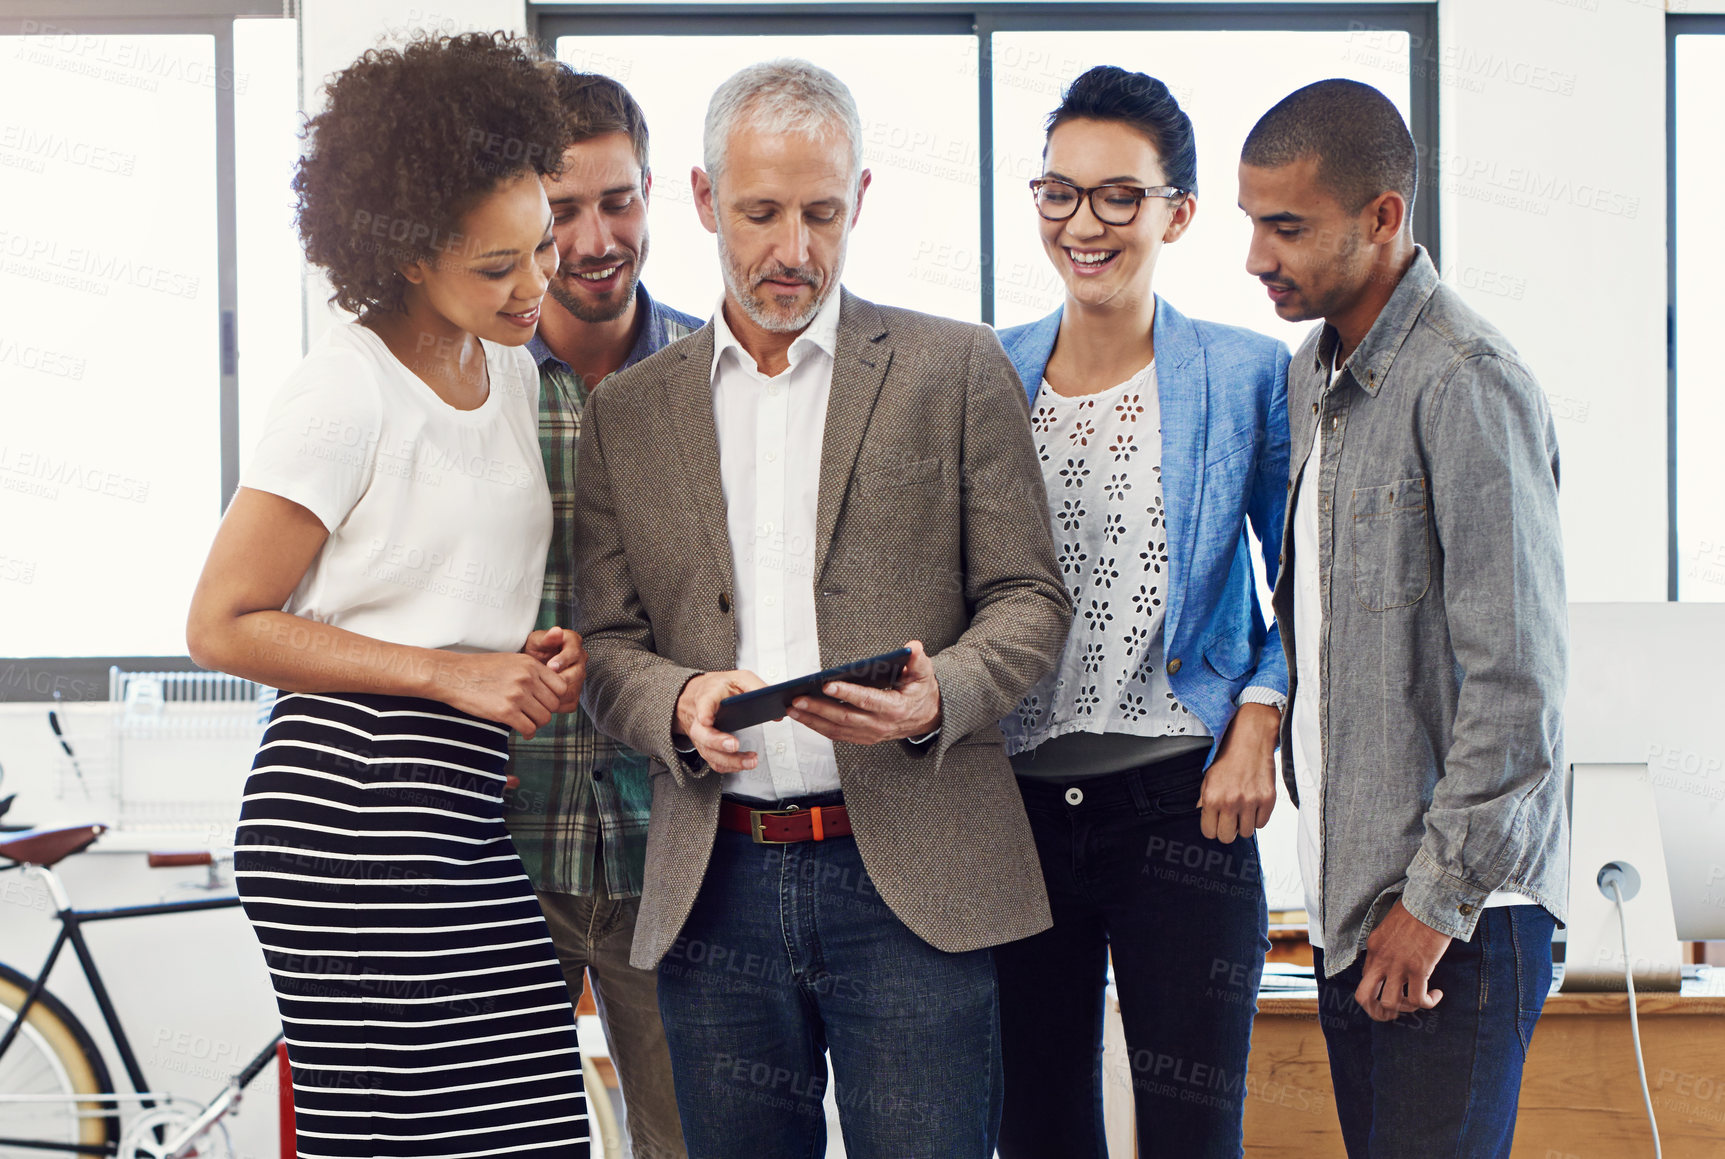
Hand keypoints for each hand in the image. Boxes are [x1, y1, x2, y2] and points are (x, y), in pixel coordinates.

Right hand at [439, 652, 569, 738]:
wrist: (453, 675)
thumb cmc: (480, 669)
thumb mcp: (511, 661)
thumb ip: (531, 672)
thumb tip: (551, 690)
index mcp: (530, 664)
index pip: (561, 686)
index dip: (555, 697)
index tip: (544, 703)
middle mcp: (527, 678)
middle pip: (554, 704)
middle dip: (545, 712)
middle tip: (533, 715)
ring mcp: (517, 695)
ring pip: (544, 718)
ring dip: (537, 723)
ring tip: (527, 722)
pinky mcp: (505, 712)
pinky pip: (529, 728)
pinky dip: (528, 732)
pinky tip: (521, 731)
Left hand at [523, 626, 585, 712]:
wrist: (531, 664)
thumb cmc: (533, 649)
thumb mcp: (535, 640)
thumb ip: (546, 638)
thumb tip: (557, 631)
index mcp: (573, 642)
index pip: (574, 653)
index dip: (563, 660)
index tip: (550, 666)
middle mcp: (580, 659)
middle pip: (577, 673)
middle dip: (560, 680)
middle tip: (543, 684)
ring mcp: (580, 676)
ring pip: (574, 689)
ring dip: (558, 694)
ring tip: (541, 694)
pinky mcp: (576, 690)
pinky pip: (571, 702)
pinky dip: (558, 705)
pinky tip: (544, 703)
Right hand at [674, 669, 766, 773]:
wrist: (699, 696)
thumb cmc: (719, 687)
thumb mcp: (739, 678)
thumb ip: (757, 689)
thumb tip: (776, 712)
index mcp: (708, 695)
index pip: (703, 702)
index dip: (704, 711)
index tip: (706, 718)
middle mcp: (700, 719)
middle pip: (702, 734)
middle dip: (718, 742)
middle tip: (734, 744)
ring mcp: (702, 736)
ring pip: (709, 752)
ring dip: (730, 760)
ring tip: (750, 760)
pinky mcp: (707, 748)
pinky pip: (714, 761)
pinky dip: (730, 766)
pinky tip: (744, 764)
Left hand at [785, 640, 940, 745]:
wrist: (928, 717)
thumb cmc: (921, 692)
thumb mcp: (924, 673)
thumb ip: (919, 660)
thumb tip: (913, 646)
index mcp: (894, 708)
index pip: (866, 700)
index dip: (846, 693)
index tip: (826, 684)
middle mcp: (880, 725)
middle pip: (844, 718)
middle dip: (818, 709)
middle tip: (798, 699)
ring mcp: (871, 734)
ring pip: (837, 730)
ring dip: (813, 720)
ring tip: (793, 709)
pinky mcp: (864, 738)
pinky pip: (838, 735)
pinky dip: (819, 728)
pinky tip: (804, 718)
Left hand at [1198, 702, 1279, 842]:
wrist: (1251, 739)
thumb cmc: (1229, 756)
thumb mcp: (1209, 777)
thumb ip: (1204, 799)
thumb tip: (1203, 815)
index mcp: (1212, 797)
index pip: (1209, 832)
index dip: (1212, 828)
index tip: (1216, 822)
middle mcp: (1230, 802)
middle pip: (1227, 837)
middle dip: (1227, 830)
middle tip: (1230, 818)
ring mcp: (1250, 802)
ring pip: (1246, 833)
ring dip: (1244, 824)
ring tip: (1243, 809)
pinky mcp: (1268, 800)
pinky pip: (1262, 823)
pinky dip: (1258, 817)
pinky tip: (1254, 805)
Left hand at [1354, 900, 1452, 1020]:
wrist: (1430, 900)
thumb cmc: (1415, 910)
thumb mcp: (1391, 926)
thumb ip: (1388, 944)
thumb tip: (1395, 958)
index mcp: (1373, 948)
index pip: (1366, 978)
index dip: (1381, 988)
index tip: (1397, 986)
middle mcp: (1381, 959)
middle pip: (1365, 997)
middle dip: (1377, 1012)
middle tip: (1393, 1014)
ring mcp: (1398, 965)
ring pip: (1392, 1003)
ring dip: (1406, 1008)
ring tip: (1419, 1001)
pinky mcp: (1418, 968)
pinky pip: (1418, 999)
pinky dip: (1429, 1003)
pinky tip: (1436, 994)